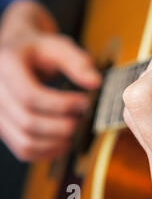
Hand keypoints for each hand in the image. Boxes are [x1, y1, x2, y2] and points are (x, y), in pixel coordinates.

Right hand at [0, 0, 100, 160]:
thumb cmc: (38, 49)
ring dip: (55, 143)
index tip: (85, 102)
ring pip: (24, 141)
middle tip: (83, 119)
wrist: (16, 51)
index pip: (30, 96)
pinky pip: (23, 150)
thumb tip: (95, 83)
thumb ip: (77, 62)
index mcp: (7, 67)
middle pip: (28, 122)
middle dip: (62, 125)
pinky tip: (64, 143)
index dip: (62, 104)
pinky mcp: (4, 127)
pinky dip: (46, 152)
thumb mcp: (57, 45)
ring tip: (76, 132)